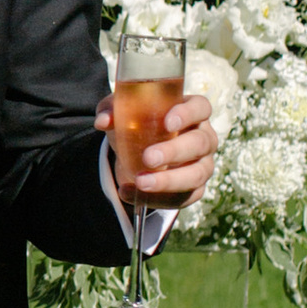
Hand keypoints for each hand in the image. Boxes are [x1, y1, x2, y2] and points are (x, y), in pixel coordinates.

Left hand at [96, 92, 219, 211]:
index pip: (201, 107)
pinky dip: (156, 199)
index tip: (168, 123)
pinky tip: (130, 194)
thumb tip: (102, 121)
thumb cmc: (138, 123)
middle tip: (148, 158)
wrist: (137, 153)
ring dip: (169, 181)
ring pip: (196, 174)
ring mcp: (202, 165)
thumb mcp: (122, 112)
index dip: (188, 114)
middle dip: (174, 151)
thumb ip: (112, 110)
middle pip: (200, 143)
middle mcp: (204, 138)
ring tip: (141, 182)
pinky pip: (183, 198)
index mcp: (192, 112)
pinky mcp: (195, 189)